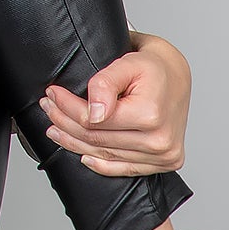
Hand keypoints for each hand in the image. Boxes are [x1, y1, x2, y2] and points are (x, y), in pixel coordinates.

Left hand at [37, 33, 190, 175]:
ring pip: (104, 155)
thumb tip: (92, 112)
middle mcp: (160, 140)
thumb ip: (106, 82)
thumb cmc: (156, 65)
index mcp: (151, 115)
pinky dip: (100, 164)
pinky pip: (123, 169)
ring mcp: (163, 155)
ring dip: (75, 143)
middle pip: (96, 139)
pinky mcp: (164, 162)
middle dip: (65, 122)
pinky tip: (82, 154)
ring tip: (56, 129)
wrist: (180, 76)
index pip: (93, 120)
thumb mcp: (129, 60)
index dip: (67, 107)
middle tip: (49, 108)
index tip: (53, 94)